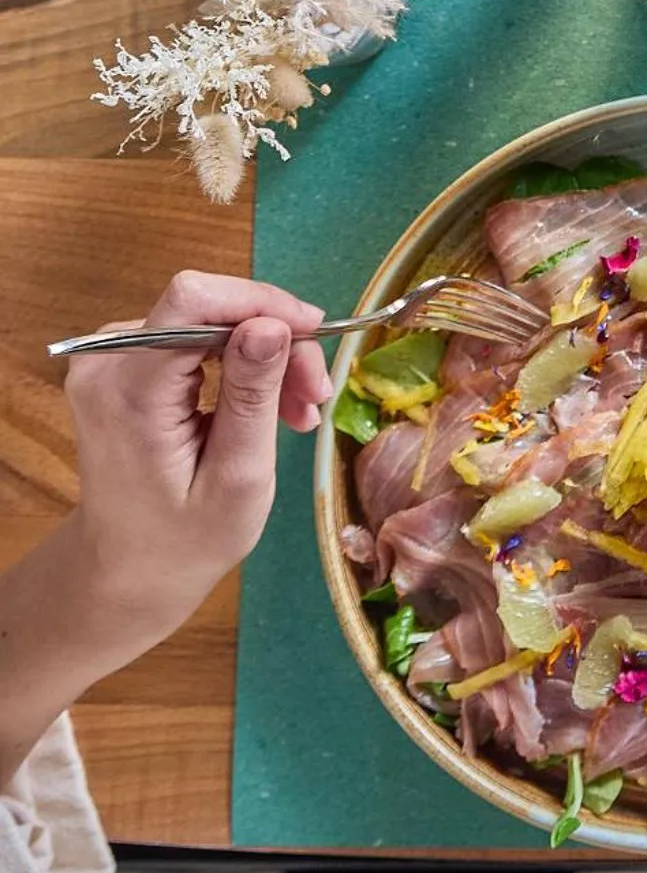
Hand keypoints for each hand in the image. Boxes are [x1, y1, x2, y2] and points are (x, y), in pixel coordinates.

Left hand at [61, 270, 330, 658]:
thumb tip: (273, 324)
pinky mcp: (122, 366)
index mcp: (128, 393)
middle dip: (273, 339)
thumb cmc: (184, 542)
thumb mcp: (236, 478)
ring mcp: (109, 362)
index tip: (313, 334)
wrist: (127, 571)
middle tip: (314, 395)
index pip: (193, 301)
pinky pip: (194, 339)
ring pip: (208, 321)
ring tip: (297, 411)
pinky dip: (238, 364)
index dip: (260, 302)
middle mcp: (106, 363)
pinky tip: (266, 405)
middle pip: (207, 309)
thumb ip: (251, 396)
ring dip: (263, 357)